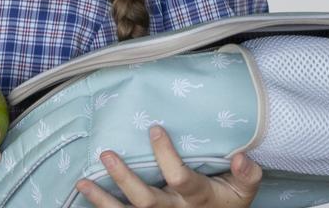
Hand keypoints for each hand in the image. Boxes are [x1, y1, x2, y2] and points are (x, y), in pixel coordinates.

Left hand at [77, 125, 261, 206]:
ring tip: (82, 183)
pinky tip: (83, 195)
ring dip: (102, 200)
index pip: (179, 177)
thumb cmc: (226, 201)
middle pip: (146, 200)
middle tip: (106, 155)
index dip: (166, 156)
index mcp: (197, 197)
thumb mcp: (243, 191)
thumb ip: (247, 174)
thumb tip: (241, 156)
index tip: (154, 128)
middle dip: (124, 179)